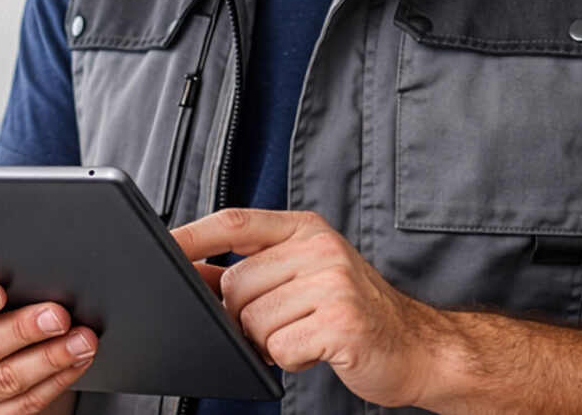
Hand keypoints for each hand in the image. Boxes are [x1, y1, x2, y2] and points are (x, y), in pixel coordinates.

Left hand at [172, 209, 452, 408]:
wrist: (421, 349)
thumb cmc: (353, 312)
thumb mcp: (304, 274)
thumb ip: (252, 267)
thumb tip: (189, 273)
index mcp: (305, 229)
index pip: (233, 222)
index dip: (191, 236)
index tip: (160, 247)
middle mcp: (320, 248)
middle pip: (234, 283)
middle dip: (241, 315)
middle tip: (277, 325)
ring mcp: (334, 284)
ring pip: (252, 319)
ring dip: (267, 341)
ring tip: (301, 336)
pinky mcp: (342, 322)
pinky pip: (279, 347)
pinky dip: (288, 359)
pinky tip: (315, 351)